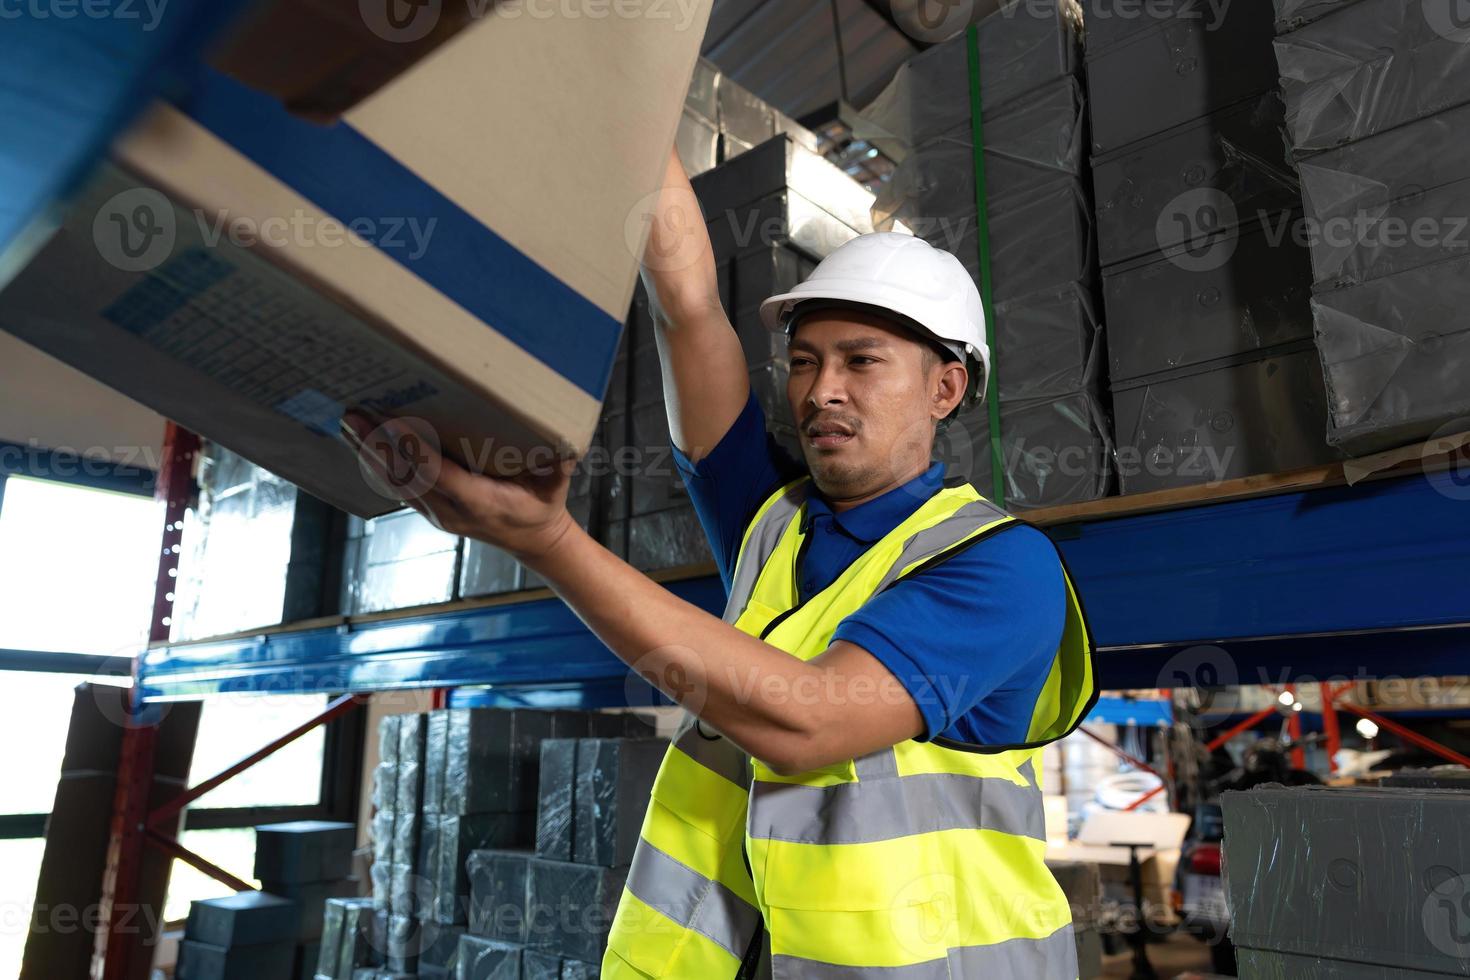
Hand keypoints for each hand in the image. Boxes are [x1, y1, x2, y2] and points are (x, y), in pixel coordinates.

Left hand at [341, 413, 576, 561]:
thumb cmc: (543, 506)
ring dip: (369, 454)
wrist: (533, 543)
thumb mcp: (556, 486)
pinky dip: (377, 464)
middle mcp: (452, 511)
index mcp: (481, 502)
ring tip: (348, 423)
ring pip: (395, 483)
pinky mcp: (430, 510)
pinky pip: (398, 487)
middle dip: (378, 447)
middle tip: (354, 416)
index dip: (415, 450)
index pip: (440, 475)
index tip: (393, 423)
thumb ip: (558, 464)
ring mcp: (437, 514)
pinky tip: (361, 443)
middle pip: (407, 478)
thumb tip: (564, 439)